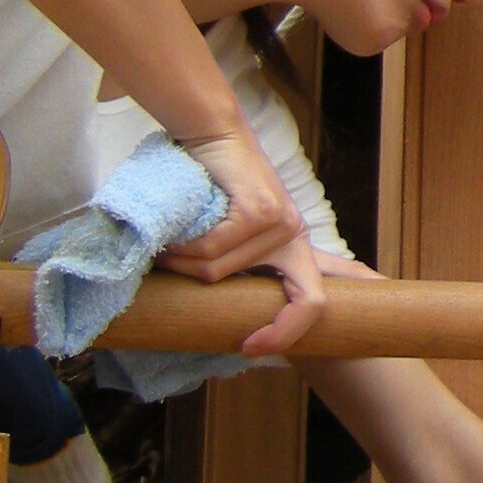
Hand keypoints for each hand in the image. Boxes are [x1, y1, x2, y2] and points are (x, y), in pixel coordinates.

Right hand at [156, 124, 325, 354]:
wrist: (210, 133)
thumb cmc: (211, 184)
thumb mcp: (225, 231)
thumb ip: (227, 263)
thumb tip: (205, 313)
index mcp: (292, 246)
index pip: (315, 300)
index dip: (291, 331)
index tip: (252, 350)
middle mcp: (294, 235)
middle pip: (289, 299)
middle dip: (258, 322)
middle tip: (231, 333)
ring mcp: (281, 222)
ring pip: (220, 272)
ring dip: (182, 264)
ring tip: (166, 247)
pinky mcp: (259, 210)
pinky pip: (211, 249)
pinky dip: (181, 247)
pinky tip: (169, 235)